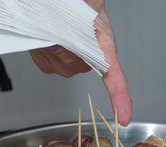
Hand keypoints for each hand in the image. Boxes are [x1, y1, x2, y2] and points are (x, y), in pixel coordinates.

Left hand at [29, 0, 131, 124]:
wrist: (70, 4)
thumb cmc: (83, 4)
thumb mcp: (90, 4)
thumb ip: (91, 7)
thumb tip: (88, 10)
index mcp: (103, 43)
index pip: (114, 74)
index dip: (119, 96)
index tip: (124, 116)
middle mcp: (90, 56)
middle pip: (74, 67)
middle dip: (61, 49)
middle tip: (57, 29)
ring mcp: (73, 60)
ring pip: (60, 68)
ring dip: (50, 50)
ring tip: (49, 31)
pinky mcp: (56, 62)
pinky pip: (47, 67)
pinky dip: (41, 55)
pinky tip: (43, 43)